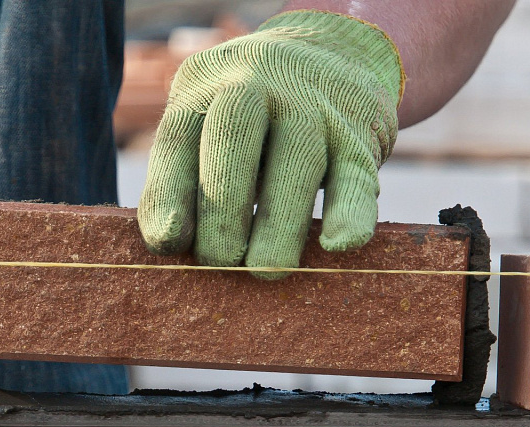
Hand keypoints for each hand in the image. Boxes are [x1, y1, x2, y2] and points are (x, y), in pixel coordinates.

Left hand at [137, 10, 403, 277]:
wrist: (334, 53)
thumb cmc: (250, 122)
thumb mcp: (204, 128)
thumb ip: (180, 180)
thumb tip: (168, 242)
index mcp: (204, 88)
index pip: (177, 137)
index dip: (170, 193)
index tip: (170, 243)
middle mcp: (257, 82)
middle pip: (234, 133)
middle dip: (223, 207)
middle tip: (220, 263)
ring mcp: (314, 104)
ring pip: (297, 156)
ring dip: (279, 223)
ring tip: (267, 270)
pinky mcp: (361, 133)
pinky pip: (357, 175)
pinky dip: (350, 212)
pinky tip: (338, 245)